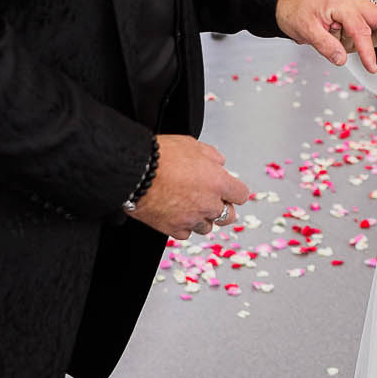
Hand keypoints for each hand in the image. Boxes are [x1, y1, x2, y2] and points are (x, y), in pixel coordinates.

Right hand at [132, 135, 251, 240]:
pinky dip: (183, 226)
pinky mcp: (173, 229)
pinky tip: (175, 213)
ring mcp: (192, 219)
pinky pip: (186, 233)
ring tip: (188, 204)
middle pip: (228, 216)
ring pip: (206, 227)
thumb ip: (212, 156)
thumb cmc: (161, 156)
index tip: (228, 191)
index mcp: (218, 182)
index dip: (234, 192)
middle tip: (210, 199)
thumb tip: (219, 163)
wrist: (135, 172)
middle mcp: (208, 204)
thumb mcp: (192, 144)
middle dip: (222, 208)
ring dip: (201, 217)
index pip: (241, 195)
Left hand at [278, 0, 376, 72]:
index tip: (372, 68)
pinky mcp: (353, 9)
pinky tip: (346, 35)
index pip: (360, 30)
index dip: (367, 51)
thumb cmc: (294, 11)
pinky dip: (369, 31)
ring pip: (375, 20)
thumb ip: (325, 45)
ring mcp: (354, 3)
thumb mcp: (305, 30)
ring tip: (334, 36)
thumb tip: (341, 59)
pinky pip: (368, 19)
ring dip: (370, 36)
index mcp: (341, 4)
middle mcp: (351, 1)